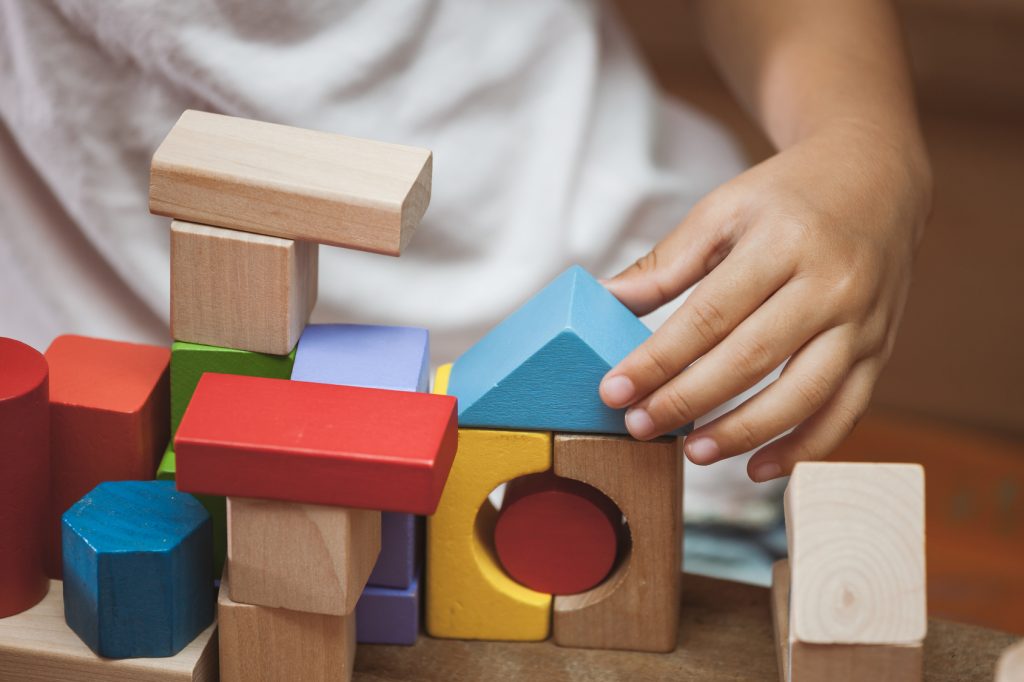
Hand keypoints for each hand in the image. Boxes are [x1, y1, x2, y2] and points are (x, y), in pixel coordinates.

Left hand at [599, 123, 930, 480]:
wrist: (878, 176)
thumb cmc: (789, 194)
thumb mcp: (723, 209)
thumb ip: (666, 262)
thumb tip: (605, 298)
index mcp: (783, 242)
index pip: (709, 314)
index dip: (658, 359)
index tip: (614, 390)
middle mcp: (830, 284)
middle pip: (752, 358)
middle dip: (689, 400)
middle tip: (640, 426)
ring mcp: (862, 321)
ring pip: (804, 393)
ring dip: (745, 432)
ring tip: (695, 453)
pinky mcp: (879, 348)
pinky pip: (846, 410)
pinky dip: (805, 447)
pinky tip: (759, 466)